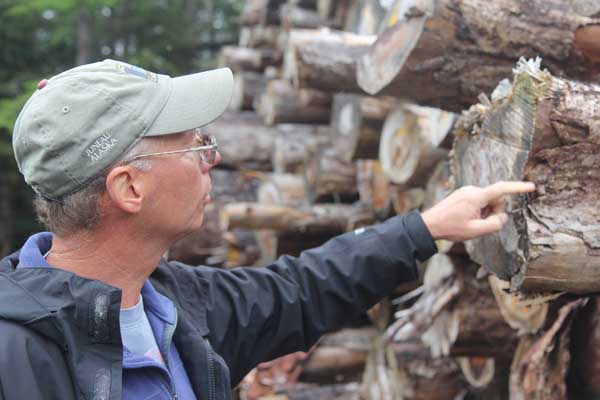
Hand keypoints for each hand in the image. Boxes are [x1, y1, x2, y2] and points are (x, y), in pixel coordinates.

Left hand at [421, 181, 535, 241]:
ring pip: (488, 202)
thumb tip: (502, 216)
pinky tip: (466, 219)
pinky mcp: (463, 194)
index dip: (518, 188)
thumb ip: (494, 224)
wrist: (429, 224)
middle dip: (493, 212)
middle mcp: (472, 190)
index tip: (531, 186)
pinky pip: (479, 202)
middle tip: (478, 224)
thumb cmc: (450, 228)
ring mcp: (466, 191)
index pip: (502, 189)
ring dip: (485, 213)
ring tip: (469, 222)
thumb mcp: (475, 231)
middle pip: (496, 199)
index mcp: (476, 197)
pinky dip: (478, 211)